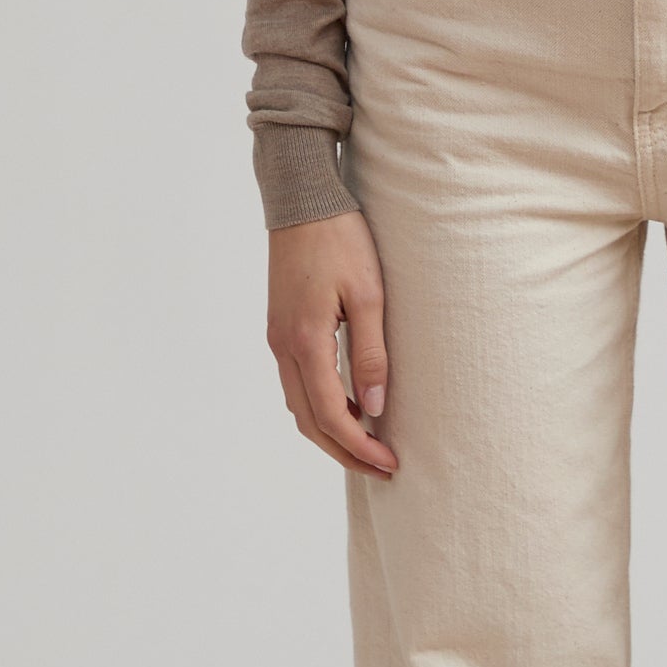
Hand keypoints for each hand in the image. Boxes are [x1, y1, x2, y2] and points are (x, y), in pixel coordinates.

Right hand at [265, 208, 398, 476]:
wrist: (303, 199)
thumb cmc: (341, 239)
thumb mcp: (368, 293)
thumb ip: (370, 353)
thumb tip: (374, 409)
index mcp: (306, 342)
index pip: (331, 415)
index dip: (360, 446)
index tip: (389, 463)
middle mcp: (283, 348)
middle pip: (309, 422)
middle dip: (344, 451)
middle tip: (381, 467)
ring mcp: (277, 338)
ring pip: (299, 406)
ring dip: (330, 431)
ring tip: (368, 443)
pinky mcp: (280, 327)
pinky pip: (296, 383)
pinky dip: (320, 405)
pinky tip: (347, 403)